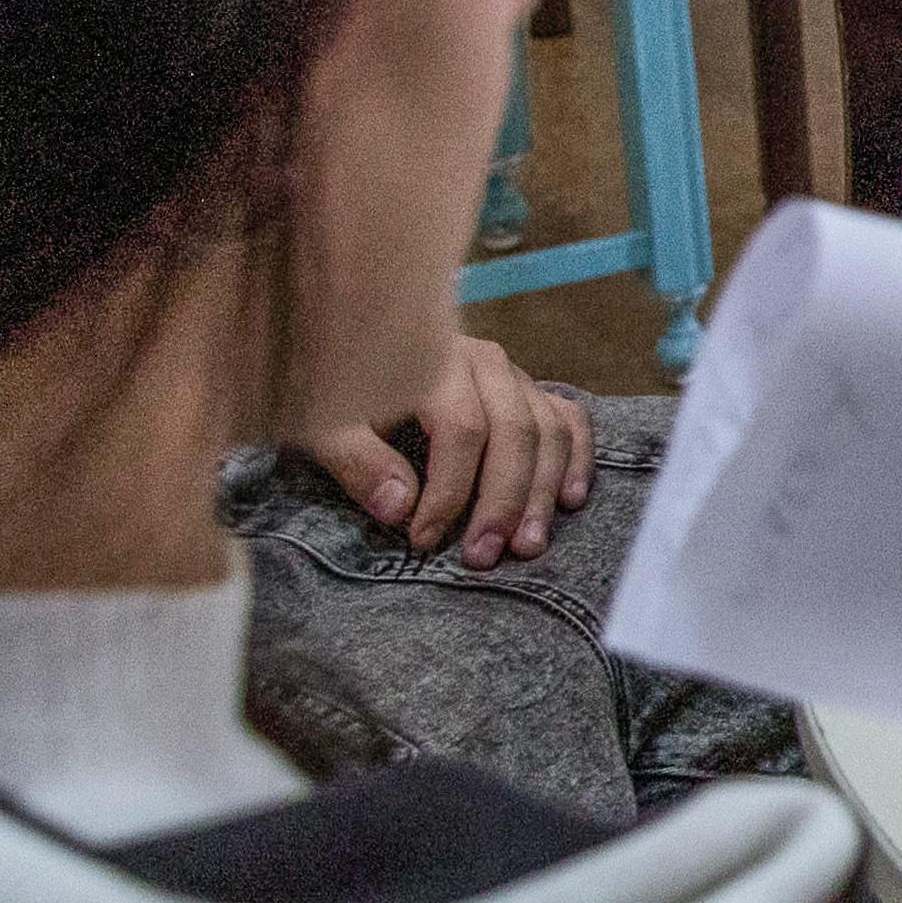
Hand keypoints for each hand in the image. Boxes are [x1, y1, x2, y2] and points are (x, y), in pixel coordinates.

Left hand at [301, 334, 590, 570]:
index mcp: (436, 359)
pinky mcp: (533, 390)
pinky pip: (571, 421)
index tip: (424, 539)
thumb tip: (401, 508)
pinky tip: (569, 501)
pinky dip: (577, 460)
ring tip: (527, 545)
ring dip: (541, 493)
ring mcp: (516, 375)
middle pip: (514, 432)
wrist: (352, 347)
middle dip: (503, 500)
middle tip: (484, 555)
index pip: (461, 430)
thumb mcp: (324, 422)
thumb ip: (357, 461)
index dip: (449, 491)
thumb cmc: (336, 391)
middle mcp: (487, 361)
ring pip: (548, 432)